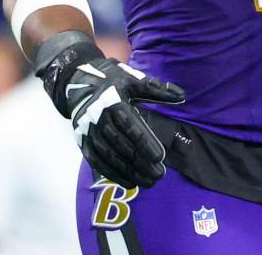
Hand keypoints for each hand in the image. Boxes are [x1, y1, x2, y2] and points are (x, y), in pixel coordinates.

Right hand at [64, 58, 185, 187]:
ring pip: (110, 157)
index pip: (131, 127)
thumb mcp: (134, 81)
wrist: (80, 85)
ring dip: (128, 172)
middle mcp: (99, 120)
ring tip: (148, 182)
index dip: (144, 143)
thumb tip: (181, 96)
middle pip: (122, 146)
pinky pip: (97, 162)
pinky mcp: (83, 143)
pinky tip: (128, 182)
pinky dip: (112, 174)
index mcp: (114, 104)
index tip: (159, 157)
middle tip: (159, 175)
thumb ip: (157, 90)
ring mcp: (90, 133)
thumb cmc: (113, 83)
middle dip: (140, 162)